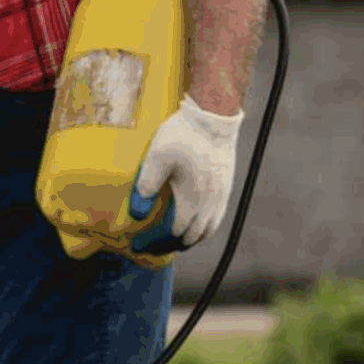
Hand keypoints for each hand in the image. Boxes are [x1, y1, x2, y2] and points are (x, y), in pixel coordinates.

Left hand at [135, 95, 243, 248]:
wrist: (214, 116)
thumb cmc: (182, 135)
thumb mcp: (156, 157)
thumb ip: (146, 186)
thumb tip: (138, 214)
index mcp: (193, 198)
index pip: (174, 231)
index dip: (156, 242)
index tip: (137, 245)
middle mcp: (211, 201)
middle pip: (194, 235)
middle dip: (172, 244)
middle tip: (152, 247)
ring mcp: (222, 194)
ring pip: (209, 228)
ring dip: (192, 237)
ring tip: (174, 240)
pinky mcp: (226, 185)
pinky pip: (217, 216)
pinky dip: (205, 226)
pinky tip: (195, 221)